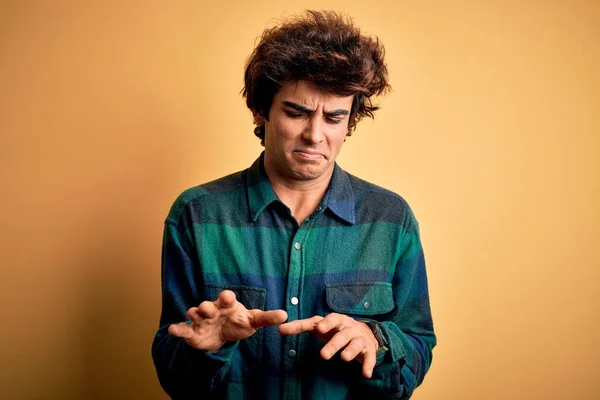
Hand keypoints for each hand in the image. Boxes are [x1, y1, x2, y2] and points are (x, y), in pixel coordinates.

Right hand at [168, 290, 287, 351]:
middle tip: (206, 308)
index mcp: (228, 305)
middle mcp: (213, 309)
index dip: (226, 297)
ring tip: (193, 315)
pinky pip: (184, 329)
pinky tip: (173, 330)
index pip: (227, 298)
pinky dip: (178, 329)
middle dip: (207, 306)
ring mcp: (202, 320)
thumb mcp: (253, 320)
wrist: (222, 334)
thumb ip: (267, 318)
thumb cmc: (238, 322)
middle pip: (208, 305)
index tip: (227, 297)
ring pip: (195, 313)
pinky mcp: (193, 332)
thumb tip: (285, 315)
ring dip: (194, 314)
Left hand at [278, 313, 378, 377]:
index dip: (326, 324)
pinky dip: (368, 365)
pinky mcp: (368, 350)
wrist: (365, 333)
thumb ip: (302, 326)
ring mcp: (359, 338)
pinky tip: (365, 374)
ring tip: (344, 358)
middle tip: (323, 355)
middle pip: (341, 335)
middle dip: (333, 344)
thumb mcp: (320, 326)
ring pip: (355, 344)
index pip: (330, 319)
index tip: (318, 328)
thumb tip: (280, 328)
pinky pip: (369, 357)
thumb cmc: (336, 329)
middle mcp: (349, 327)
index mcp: (337, 320)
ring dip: (350, 351)